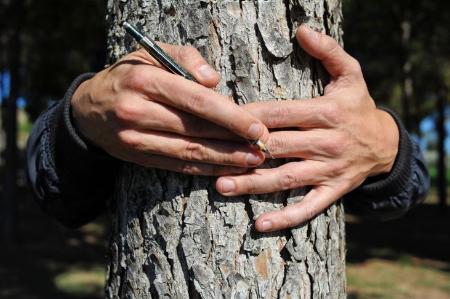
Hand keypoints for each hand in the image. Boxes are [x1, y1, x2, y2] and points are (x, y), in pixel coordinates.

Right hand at [71, 44, 268, 174]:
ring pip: (189, 153)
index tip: (257, 127)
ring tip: (254, 162)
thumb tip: (214, 82)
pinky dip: (205, 170)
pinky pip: (177, 167)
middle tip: (265, 147)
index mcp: (144, 81)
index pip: (196, 101)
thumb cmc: (128, 76)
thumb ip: (186, 59)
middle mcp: (137, 112)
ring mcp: (135, 140)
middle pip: (196, 130)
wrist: (89, 110)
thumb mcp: (151, 53)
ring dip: (225, 160)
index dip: (230, 116)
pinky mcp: (138, 158)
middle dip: (234, 140)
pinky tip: (227, 170)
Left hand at [216, 25, 398, 230]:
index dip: (249, 115)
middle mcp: (326, 143)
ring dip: (253, 184)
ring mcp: (328, 171)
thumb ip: (328, 51)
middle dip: (242, 149)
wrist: (387, 145)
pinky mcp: (332, 191)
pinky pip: (308, 207)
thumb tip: (301, 30)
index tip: (219, 115)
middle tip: (207, 151)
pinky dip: (285, 218)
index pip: (280, 113)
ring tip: (221, 185)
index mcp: (326, 113)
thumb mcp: (351, 74)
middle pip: (277, 146)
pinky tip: (259, 224)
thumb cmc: (358, 107)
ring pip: (285, 179)